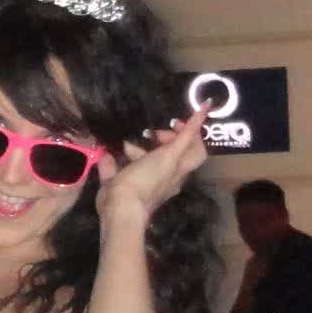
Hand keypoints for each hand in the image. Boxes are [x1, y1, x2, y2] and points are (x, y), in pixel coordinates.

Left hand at [94, 107, 209, 224]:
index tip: (132, 147)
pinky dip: (196, 120)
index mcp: (159, 186)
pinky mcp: (172, 156)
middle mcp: (173, 178)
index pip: (166, 167)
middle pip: (187, 157)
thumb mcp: (111, 182)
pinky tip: (204, 105)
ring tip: (159, 132)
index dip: (152, 153)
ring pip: (193, 149)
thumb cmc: (116, 201)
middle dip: (172, 143)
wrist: (123, 207)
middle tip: (153, 137)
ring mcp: (175, 168)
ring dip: (180, 135)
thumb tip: (107, 157)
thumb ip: (110, 169)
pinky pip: (189, 135)